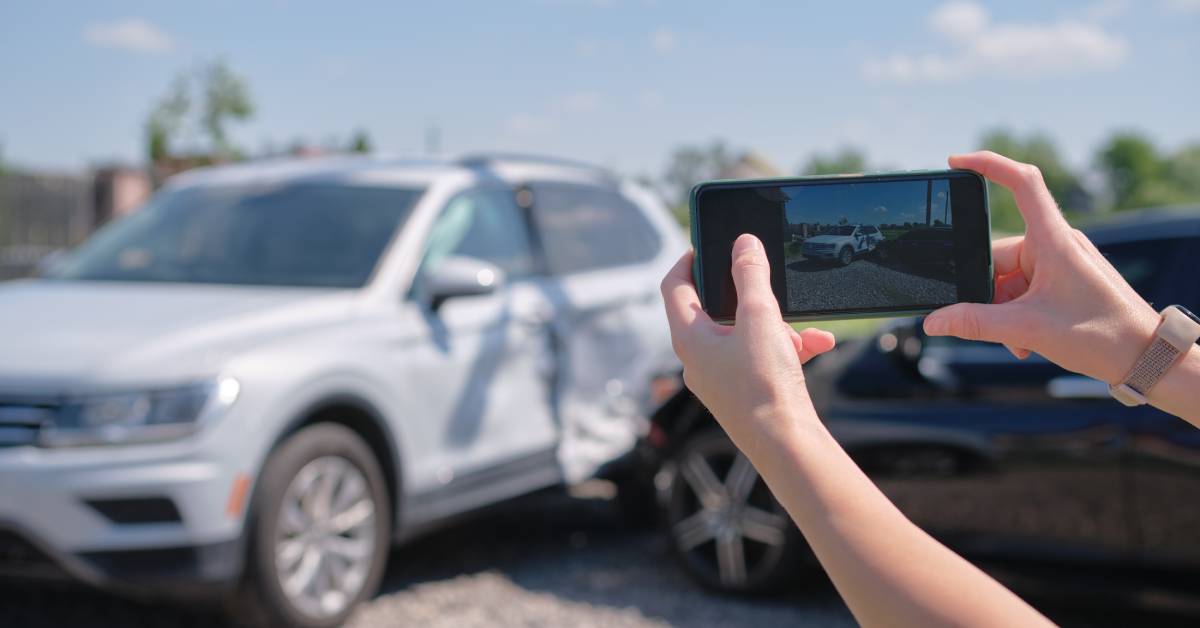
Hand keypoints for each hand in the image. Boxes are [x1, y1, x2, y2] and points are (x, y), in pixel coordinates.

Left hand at [660, 235, 835, 455]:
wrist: (786, 445)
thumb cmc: (764, 385)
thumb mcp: (760, 317)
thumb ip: (750, 275)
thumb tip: (743, 243)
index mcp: (689, 338)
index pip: (674, 286)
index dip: (688, 259)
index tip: (706, 243)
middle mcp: (698, 359)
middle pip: (714, 310)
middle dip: (750, 296)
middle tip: (768, 283)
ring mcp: (720, 378)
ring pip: (745, 334)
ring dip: (777, 325)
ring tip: (803, 331)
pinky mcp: (744, 392)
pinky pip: (763, 358)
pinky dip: (787, 348)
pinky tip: (818, 344)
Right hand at [924, 151, 1158, 384]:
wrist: (1147, 357)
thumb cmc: (1102, 335)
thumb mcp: (1027, 329)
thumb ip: (974, 323)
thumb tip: (934, 321)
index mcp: (1052, 241)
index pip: (1021, 184)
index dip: (988, 165)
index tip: (957, 162)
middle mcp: (1056, 244)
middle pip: (999, 255)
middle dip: (988, 294)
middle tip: (997, 325)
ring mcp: (1061, 262)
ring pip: (1010, 279)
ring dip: (1004, 311)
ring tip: (1019, 341)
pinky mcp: (1065, 280)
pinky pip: (1025, 289)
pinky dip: (1018, 314)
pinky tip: (1026, 341)